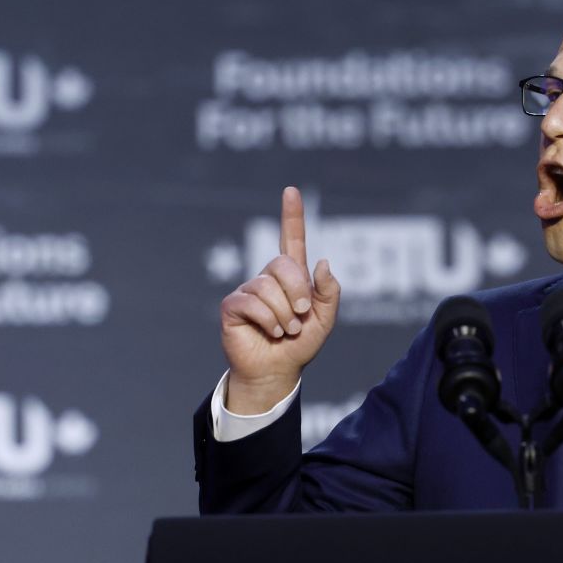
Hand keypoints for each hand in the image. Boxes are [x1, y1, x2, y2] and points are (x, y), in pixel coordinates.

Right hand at [220, 186, 340, 413]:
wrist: (277, 371)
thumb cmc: (300, 345)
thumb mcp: (325, 320)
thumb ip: (329, 292)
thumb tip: (322, 262)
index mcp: (292, 277)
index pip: (291, 239)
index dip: (292, 215)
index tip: (291, 191)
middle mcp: (268, 278)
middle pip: (283, 265)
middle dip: (297, 293)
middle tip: (300, 317)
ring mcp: (248, 290)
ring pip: (268, 288)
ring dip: (284, 315)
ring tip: (285, 331)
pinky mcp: (232, 305)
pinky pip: (252, 303)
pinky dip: (268, 321)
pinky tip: (270, 332)